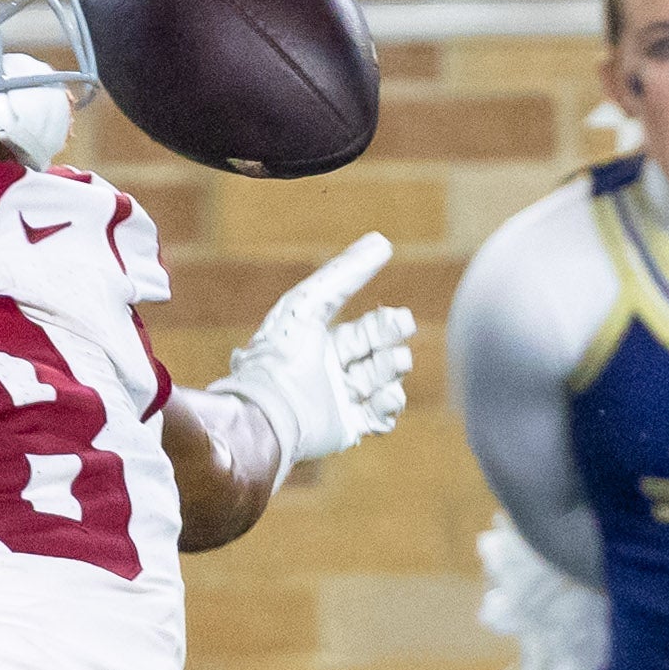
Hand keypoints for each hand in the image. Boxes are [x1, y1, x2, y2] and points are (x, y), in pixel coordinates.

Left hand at [210, 232, 415, 466]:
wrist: (268, 410)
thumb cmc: (282, 354)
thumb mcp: (309, 304)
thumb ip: (344, 273)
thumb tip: (382, 241)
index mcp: (321, 344)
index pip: (366, 331)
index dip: (387, 324)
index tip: (400, 319)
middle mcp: (331, 373)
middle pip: (380, 355)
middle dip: (393, 345)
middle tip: (400, 339)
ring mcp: (339, 402)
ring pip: (385, 384)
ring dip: (392, 373)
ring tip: (388, 367)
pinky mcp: (346, 428)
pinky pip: (381, 417)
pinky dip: (389, 406)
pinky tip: (384, 397)